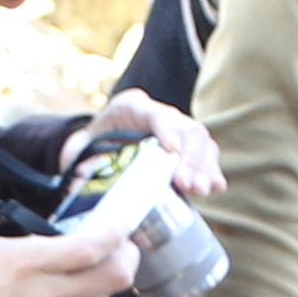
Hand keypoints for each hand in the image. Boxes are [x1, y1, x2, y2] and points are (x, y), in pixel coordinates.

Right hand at [0, 224, 135, 296]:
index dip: (116, 234)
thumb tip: (66, 241)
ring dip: (91, 282)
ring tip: (64, 277)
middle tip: (122, 249)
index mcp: (26, 264)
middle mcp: (46, 295)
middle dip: (128, 258)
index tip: (120, 226)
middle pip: (116, 277)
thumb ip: (33, 243)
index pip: (91, 248)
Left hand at [73, 86, 225, 201]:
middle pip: (186, 129)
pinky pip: (206, 155)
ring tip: (202, 190)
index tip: (172, 151)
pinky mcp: (187, 149)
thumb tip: (80, 182)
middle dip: (190, 158)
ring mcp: (177, 130)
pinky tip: (217, 186)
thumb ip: (80, 161)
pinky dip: (212, 170)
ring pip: (201, 142)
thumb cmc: (91, 143)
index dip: (166, 131)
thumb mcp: (80, 148)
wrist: (100, 143)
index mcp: (132, 106)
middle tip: (188, 184)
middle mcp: (161, 115)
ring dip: (204, 167)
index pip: (155, 115)